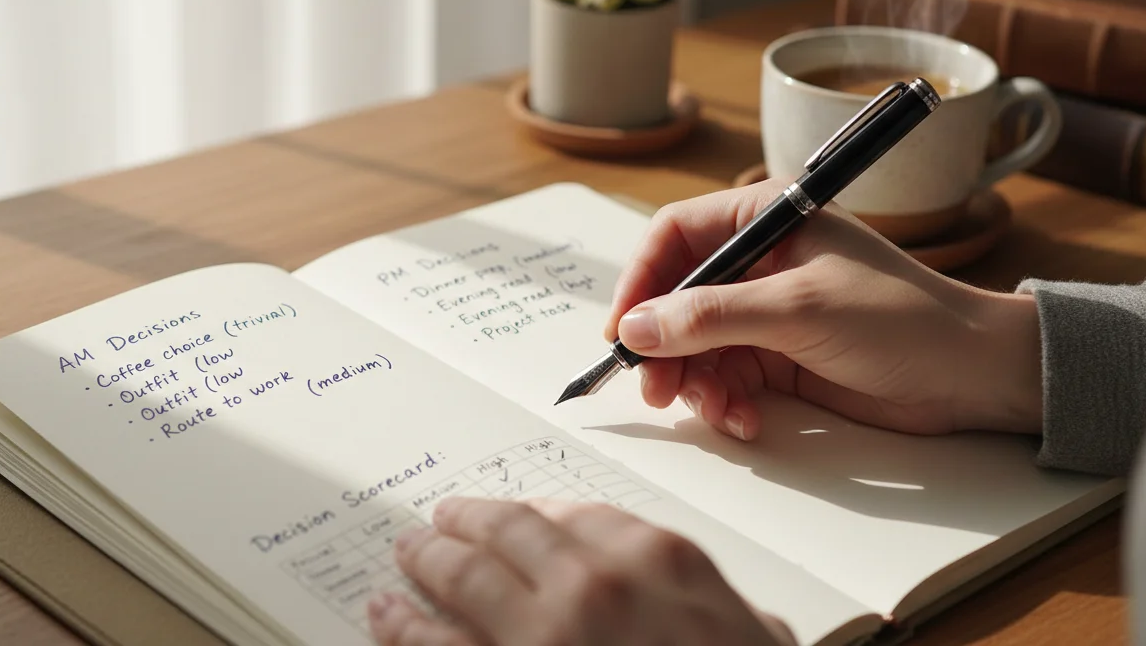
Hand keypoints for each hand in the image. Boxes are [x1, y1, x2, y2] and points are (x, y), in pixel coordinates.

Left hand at [369, 497, 794, 645]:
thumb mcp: (760, 639)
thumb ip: (732, 615)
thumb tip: (754, 624)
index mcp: (657, 559)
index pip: (579, 514)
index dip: (535, 514)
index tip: (514, 515)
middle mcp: (593, 583)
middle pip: (510, 533)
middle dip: (468, 523)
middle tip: (441, 520)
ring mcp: (542, 635)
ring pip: (463, 580)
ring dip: (427, 562)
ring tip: (406, 554)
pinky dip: (402, 627)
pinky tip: (385, 616)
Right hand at [606, 180, 1043, 441]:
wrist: (970, 374)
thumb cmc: (899, 318)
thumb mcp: (797, 310)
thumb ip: (711, 316)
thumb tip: (635, 327)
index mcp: (766, 218)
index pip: (676, 236)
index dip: (642, 282)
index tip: (623, 331)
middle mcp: (761, 260)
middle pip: (677, 297)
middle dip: (665, 346)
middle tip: (658, 390)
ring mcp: (768, 311)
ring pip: (696, 344)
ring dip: (695, 381)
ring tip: (715, 410)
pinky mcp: (779, 356)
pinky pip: (726, 377)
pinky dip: (725, 402)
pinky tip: (745, 420)